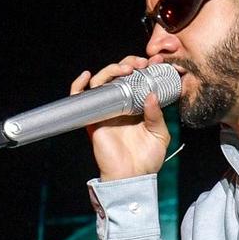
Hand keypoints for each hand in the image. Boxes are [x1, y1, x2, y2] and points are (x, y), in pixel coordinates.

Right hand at [76, 57, 170, 180]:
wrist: (132, 177)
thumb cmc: (147, 159)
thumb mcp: (159, 134)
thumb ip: (156, 114)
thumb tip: (151, 94)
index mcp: (137, 106)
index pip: (139, 80)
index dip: (146, 68)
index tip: (157, 62)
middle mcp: (120, 105)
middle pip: (119, 75)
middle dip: (130, 63)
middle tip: (143, 63)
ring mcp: (106, 110)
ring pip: (102, 81)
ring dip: (112, 69)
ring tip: (127, 69)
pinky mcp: (93, 118)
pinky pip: (80, 98)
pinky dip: (79, 85)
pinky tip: (88, 76)